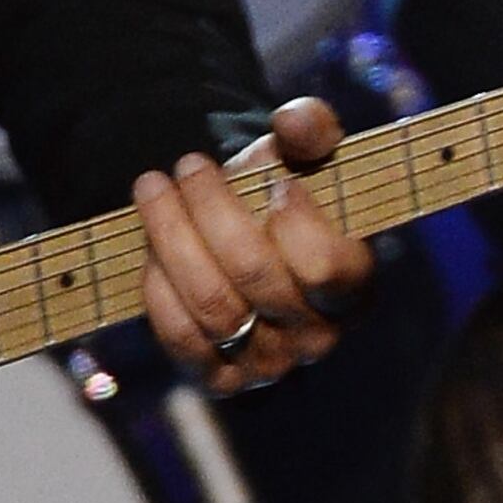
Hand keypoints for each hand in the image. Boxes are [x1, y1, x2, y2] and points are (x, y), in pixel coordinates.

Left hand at [130, 98, 369, 390]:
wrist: (243, 238)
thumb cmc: (281, 192)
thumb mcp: (304, 153)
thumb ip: (311, 128)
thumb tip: (293, 124)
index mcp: (353, 288)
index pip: (327, 270)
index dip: (296, 224)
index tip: (273, 181)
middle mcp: (316, 337)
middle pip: (256, 278)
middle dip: (212, 210)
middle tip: (188, 163)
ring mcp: (268, 364)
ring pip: (213, 307)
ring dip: (171, 238)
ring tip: (152, 186)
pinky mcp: (219, 378)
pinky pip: (181, 340)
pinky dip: (158, 289)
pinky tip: (149, 244)